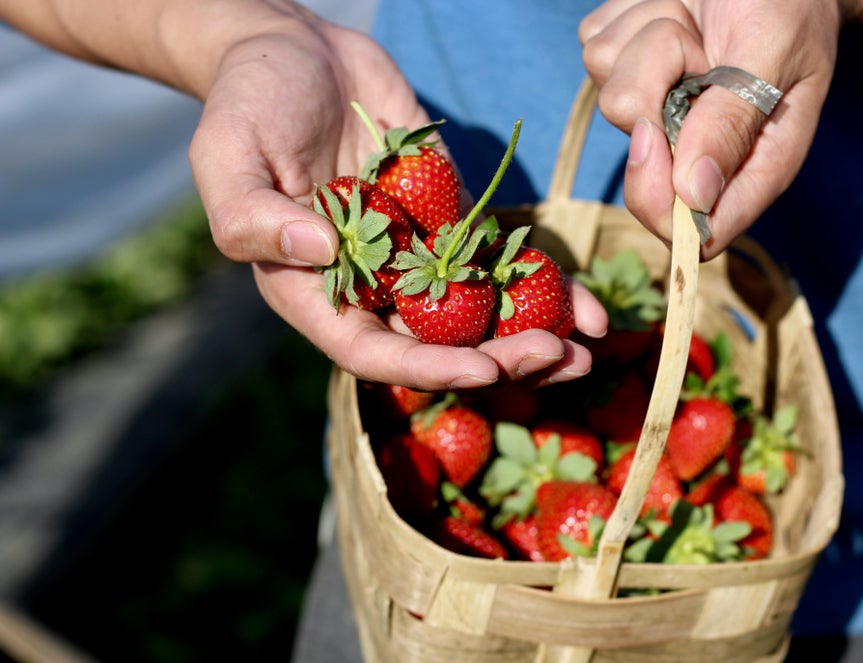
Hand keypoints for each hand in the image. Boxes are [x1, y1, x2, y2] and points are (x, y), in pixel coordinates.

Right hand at [189, 20, 606, 389]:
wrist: (299, 48)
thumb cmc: (248, 101)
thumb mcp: (227, 155)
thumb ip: (251, 217)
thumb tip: (318, 252)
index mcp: (316, 288)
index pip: (373, 351)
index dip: (428, 367)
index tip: (483, 368)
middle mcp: (372, 283)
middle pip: (440, 343)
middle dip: (499, 358)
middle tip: (558, 358)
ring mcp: (416, 252)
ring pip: (480, 313)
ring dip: (533, 334)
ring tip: (588, 347)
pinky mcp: (452, 216)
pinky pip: (500, 258)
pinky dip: (543, 283)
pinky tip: (588, 305)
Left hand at [580, 0, 840, 257]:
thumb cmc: (788, 2)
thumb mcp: (773, 53)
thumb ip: (734, 122)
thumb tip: (694, 196)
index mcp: (751, 163)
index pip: (700, 233)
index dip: (664, 206)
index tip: (653, 142)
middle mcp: (697, 146)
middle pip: (641, 165)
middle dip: (655, 95)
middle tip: (697, 51)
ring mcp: (654, 106)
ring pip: (611, 98)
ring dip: (649, 42)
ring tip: (693, 18)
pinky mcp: (623, 67)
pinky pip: (596, 50)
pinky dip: (626, 17)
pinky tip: (669, 4)